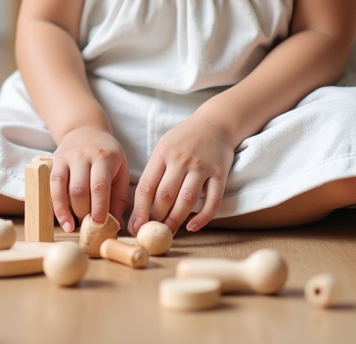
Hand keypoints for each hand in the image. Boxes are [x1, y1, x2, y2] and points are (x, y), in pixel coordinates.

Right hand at [51, 127, 128, 231]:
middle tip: (90, 226)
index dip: (99, 207)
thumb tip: (115, 224)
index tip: (100, 225)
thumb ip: (119, 197)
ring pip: (65, 188)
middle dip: (84, 212)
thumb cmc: (107, 155)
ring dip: (70, 212)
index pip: (100, 185)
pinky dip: (57, 206)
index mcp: (105, 157)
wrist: (86, 130)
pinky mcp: (55, 161)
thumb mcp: (121, 170)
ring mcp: (68, 158)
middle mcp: (85, 155)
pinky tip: (64, 221)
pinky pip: (53, 186)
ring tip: (75, 226)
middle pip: (81, 189)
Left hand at [129, 116, 234, 235]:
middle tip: (152, 232)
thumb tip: (141, 206)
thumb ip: (154, 172)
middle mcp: (181, 160)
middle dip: (156, 218)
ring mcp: (202, 167)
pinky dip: (203, 217)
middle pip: (165, 195)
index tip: (135, 227)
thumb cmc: (184, 139)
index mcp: (163, 153)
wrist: (215, 123)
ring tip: (169, 232)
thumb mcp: (164, 147)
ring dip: (176, 220)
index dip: (139, 210)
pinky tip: (192, 227)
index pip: (146, 186)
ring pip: (187, 200)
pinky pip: (213, 201)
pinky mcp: (220, 173)